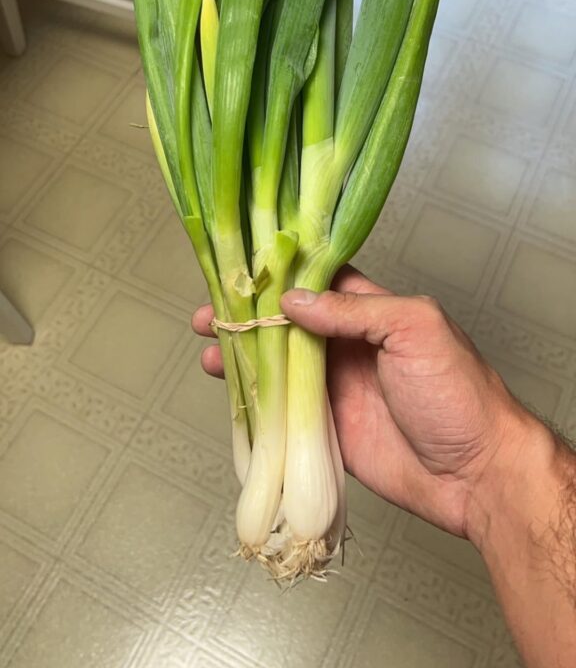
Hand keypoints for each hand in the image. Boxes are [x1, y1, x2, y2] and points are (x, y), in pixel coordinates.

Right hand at [192, 266, 532, 544]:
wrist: (477, 475)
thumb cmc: (459, 392)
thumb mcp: (415, 329)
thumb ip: (355, 310)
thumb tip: (294, 300)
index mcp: (372, 310)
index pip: (318, 280)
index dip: (279, 273)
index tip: (241, 266)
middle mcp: (349, 345)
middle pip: (288, 322)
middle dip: (248, 313)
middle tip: (210, 311)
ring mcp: (335, 388)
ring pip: (278, 364)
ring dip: (243, 352)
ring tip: (208, 342)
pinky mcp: (327, 429)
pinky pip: (283, 409)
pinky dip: (253, 398)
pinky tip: (226, 387)